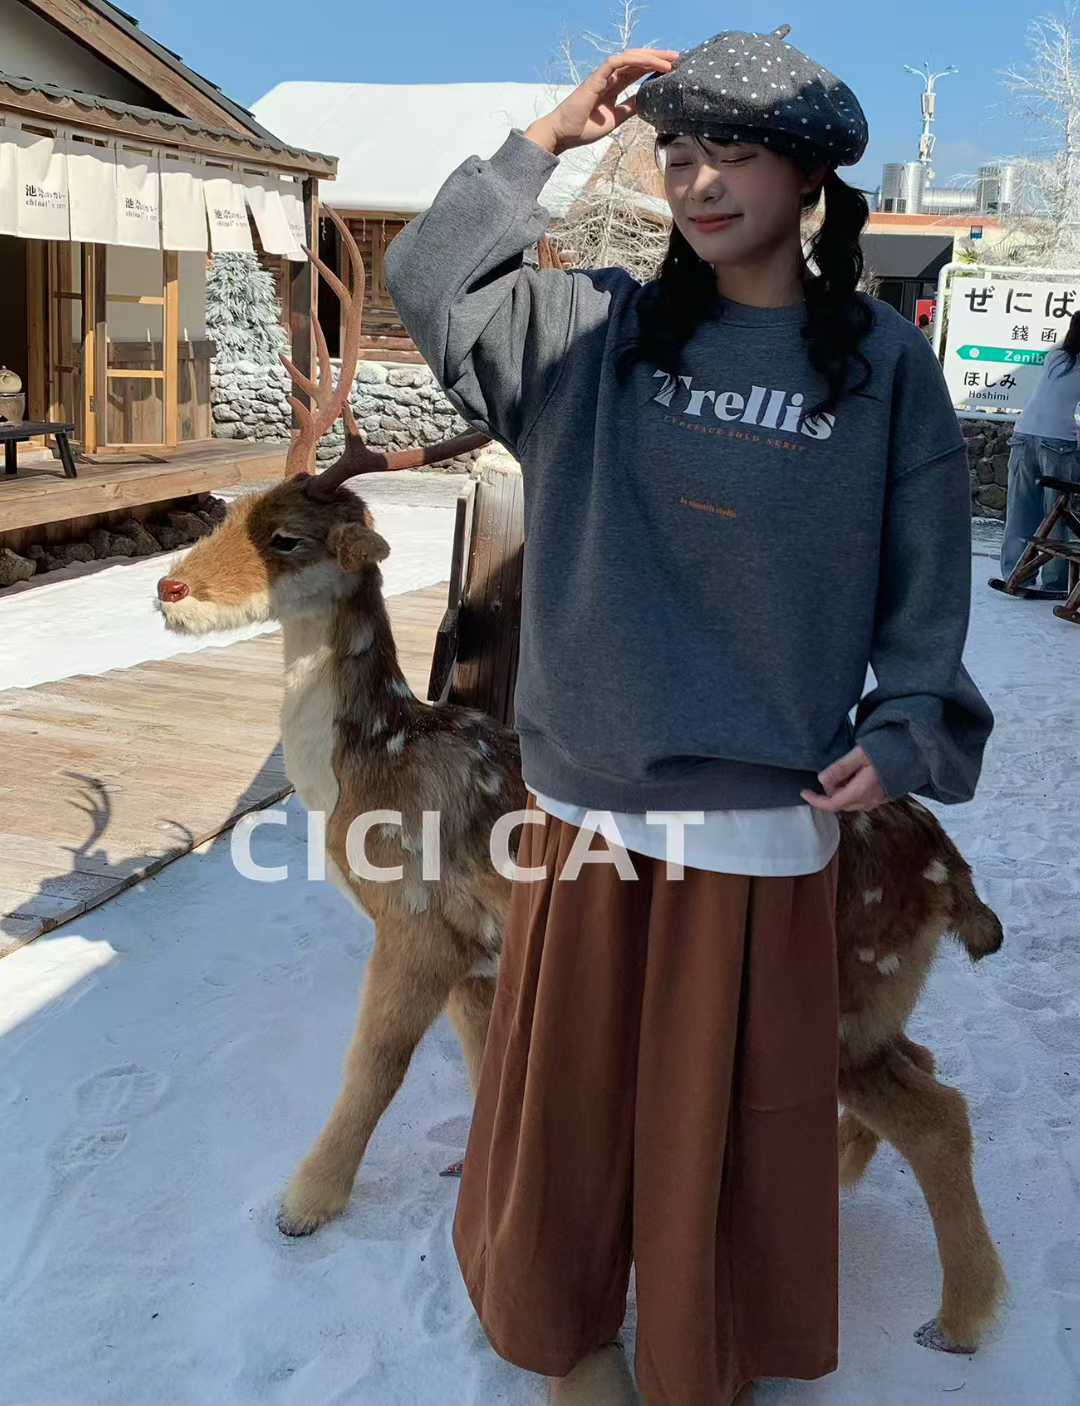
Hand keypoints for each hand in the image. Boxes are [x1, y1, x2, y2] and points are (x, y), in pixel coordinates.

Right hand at [528, 48, 679, 153]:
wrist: (564, 134)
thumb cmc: (584, 128)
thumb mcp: (616, 118)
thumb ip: (630, 107)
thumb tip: (647, 102)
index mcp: (613, 86)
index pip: (637, 71)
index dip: (655, 67)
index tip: (673, 70)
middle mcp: (609, 77)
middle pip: (637, 61)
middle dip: (658, 58)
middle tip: (678, 58)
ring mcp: (602, 76)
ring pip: (630, 58)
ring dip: (650, 56)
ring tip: (669, 60)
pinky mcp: (596, 77)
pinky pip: (617, 62)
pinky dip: (634, 60)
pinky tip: (649, 63)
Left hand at [800, 745, 887, 812]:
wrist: (919, 749)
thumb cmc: (889, 747)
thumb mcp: (860, 753)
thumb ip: (840, 768)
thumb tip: (821, 779)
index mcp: (862, 790)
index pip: (832, 804)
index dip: (816, 801)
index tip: (804, 792)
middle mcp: (871, 799)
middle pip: (841, 804)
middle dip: (830, 793)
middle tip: (829, 772)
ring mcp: (880, 799)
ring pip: (852, 802)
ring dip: (842, 792)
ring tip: (843, 771)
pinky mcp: (886, 796)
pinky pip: (863, 799)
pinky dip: (853, 791)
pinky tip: (856, 775)